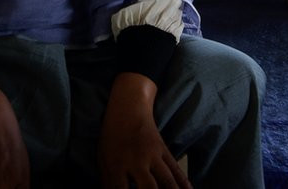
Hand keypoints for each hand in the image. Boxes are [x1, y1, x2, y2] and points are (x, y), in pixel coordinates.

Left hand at [100, 73, 190, 188]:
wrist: (128, 107)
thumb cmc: (112, 136)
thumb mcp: (103, 158)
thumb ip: (109, 182)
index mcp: (116, 163)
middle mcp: (135, 160)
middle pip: (149, 188)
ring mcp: (152, 154)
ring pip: (167, 181)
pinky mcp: (163, 150)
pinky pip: (176, 169)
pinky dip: (184, 184)